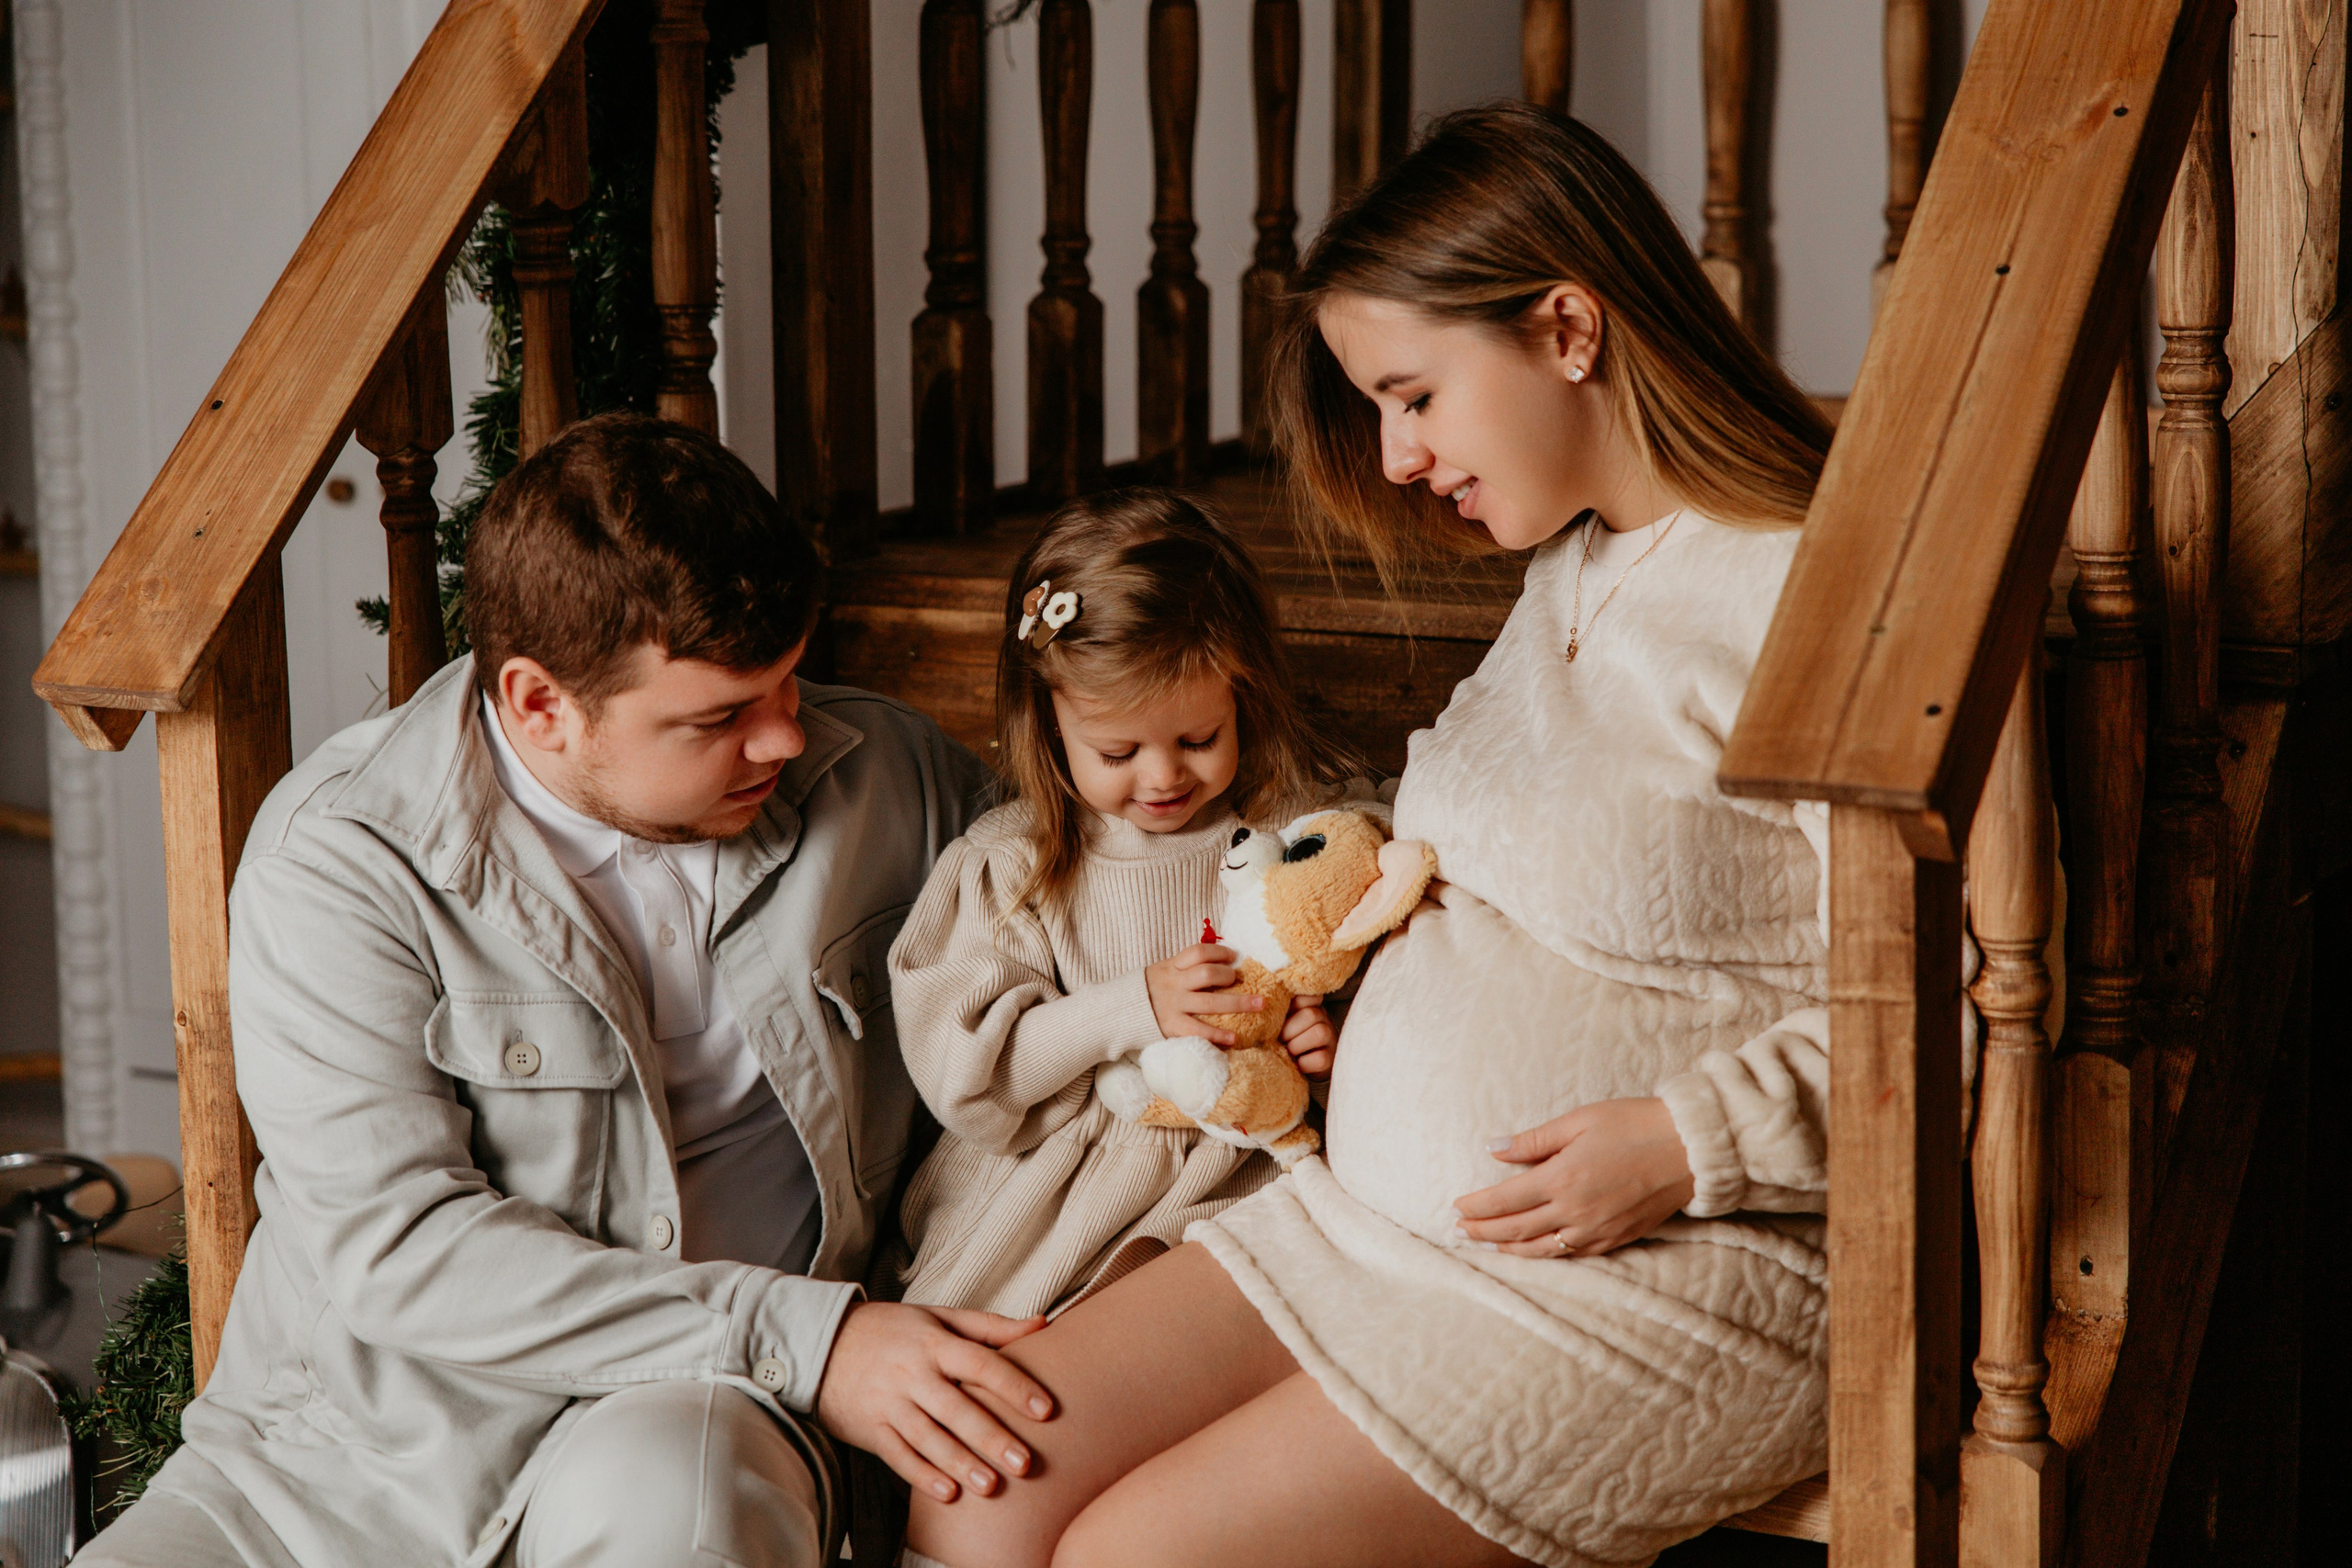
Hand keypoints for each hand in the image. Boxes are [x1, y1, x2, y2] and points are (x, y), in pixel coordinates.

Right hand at [813, 1301, 1054, 1502]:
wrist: (822, 1343)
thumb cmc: (894, 1330)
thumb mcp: (939, 1317)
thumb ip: (991, 1326)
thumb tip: (1043, 1324)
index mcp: (934, 1342)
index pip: (980, 1363)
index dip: (1014, 1385)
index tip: (1046, 1409)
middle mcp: (912, 1373)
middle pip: (957, 1408)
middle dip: (991, 1436)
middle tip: (1025, 1463)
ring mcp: (888, 1403)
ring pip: (928, 1438)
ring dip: (960, 1463)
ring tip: (991, 1486)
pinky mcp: (869, 1429)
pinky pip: (897, 1456)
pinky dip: (921, 1475)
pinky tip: (948, 1492)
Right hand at [1145, 944, 1263, 1045]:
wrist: (1118, 1013)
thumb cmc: (1148, 992)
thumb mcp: (1162, 972)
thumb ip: (1184, 968)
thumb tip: (1218, 962)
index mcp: (1171, 967)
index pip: (1198, 952)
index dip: (1219, 952)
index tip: (1233, 956)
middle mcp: (1174, 984)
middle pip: (1207, 974)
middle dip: (1230, 976)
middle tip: (1242, 980)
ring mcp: (1173, 1006)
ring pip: (1210, 1002)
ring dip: (1238, 1003)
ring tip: (1259, 1004)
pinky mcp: (1172, 1027)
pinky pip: (1198, 1030)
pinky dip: (1217, 1034)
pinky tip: (1234, 1038)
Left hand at [1280, 994, 1336, 1078]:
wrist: (1298, 1067)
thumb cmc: (1284, 1041)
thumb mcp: (1280, 1023)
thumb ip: (1276, 1012)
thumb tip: (1259, 1002)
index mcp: (1308, 1006)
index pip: (1307, 995)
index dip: (1293, 1003)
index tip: (1280, 1014)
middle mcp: (1323, 1019)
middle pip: (1311, 1015)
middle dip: (1289, 1029)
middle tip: (1280, 1039)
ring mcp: (1330, 1039)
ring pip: (1319, 1033)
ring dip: (1296, 1045)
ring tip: (1288, 1051)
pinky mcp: (1330, 1060)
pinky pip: (1320, 1058)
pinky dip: (1304, 1063)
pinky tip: (1296, 1064)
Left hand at [1453, 1098, 1695, 1258]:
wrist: (1691, 1149)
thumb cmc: (1635, 1124)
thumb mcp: (1579, 1121)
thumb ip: (1534, 1140)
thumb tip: (1494, 1149)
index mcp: (1562, 1178)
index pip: (1504, 1200)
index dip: (1477, 1206)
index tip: (1456, 1205)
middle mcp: (1574, 1211)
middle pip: (1515, 1229)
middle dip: (1483, 1230)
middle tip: (1459, 1230)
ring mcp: (1596, 1230)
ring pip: (1540, 1249)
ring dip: (1508, 1248)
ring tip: (1486, 1244)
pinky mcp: (1616, 1240)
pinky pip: (1571, 1254)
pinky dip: (1544, 1255)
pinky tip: (1532, 1250)